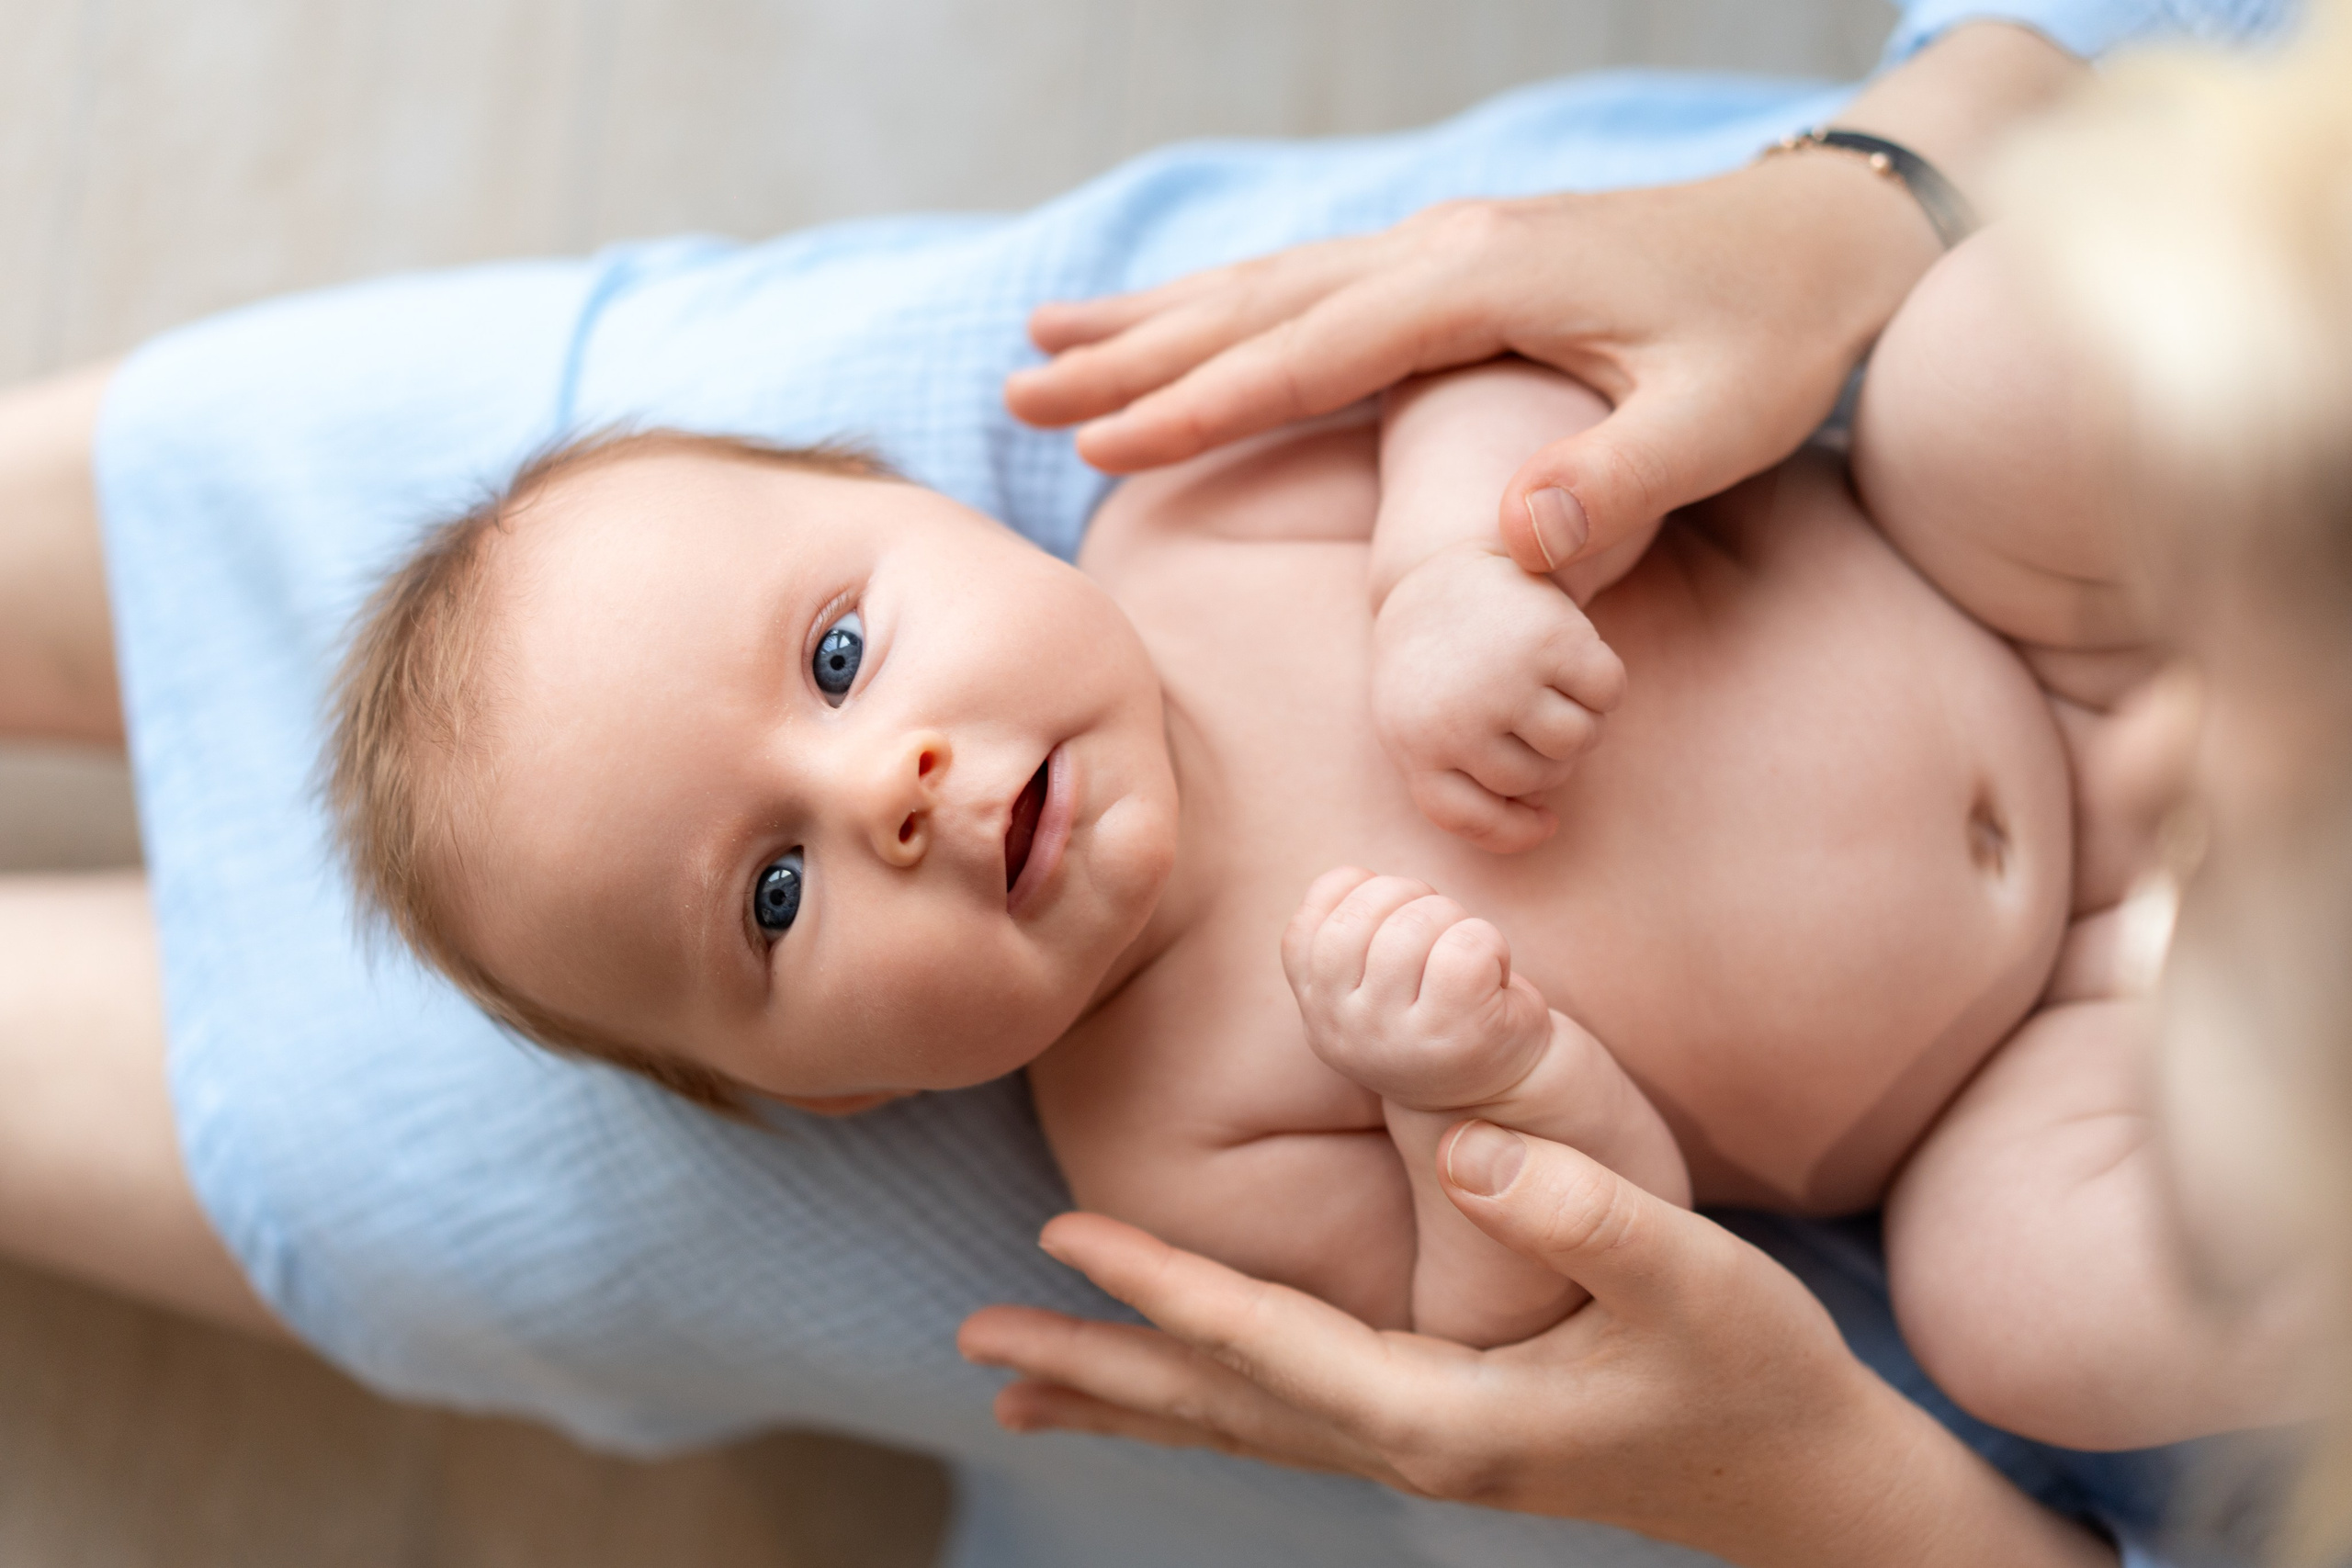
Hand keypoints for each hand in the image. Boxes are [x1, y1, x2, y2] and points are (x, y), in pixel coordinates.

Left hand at [958, 1126, 2113, 1567]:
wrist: (1807, 1477)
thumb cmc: (1754, 1371)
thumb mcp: (1690, 1278)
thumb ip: (1586, 1212)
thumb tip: (1473, 1150)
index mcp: (1447, 1413)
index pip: (1268, 1346)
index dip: (1163, 1288)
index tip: (1061, 1239)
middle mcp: (1412, 1442)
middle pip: (1218, 1406)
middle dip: (1098, 1371)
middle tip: (977, 1349)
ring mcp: (1421, 1444)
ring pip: (1240, 1421)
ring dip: (1131, 1397)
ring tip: (1024, 1389)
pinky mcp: (1442, 1425)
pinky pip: (1284, 1414)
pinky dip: (1205, 1397)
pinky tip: (1174, 1388)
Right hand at [1005, 23, 2085, 583]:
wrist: (1836, 233)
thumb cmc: (1783, 336)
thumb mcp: (1723, 423)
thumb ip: (1615, 484)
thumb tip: (1512, 542)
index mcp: (1484, 284)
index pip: (1308, 355)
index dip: (1197, 404)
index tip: (1097, 446)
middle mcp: (1446, 249)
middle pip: (1257, 305)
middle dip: (1133, 353)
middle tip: (1016, 392)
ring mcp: (1451, 246)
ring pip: (1273, 284)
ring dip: (1160, 318)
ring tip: (1049, 340)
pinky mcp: (1465, 262)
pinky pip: (1317, 286)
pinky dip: (1233, 307)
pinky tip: (1189, 324)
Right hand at [1280, 868, 1551, 1109]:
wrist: (1497, 1089)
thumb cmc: (1433, 1013)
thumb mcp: (1367, 985)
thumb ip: (1343, 939)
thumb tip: (1353, 879)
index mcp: (1317, 1011)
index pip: (1307, 923)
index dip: (1357, 895)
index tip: (1394, 915)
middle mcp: (1343, 1030)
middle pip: (1359, 915)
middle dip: (1408, 895)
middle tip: (1438, 922)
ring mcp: (1396, 1037)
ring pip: (1414, 924)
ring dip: (1453, 917)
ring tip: (1466, 948)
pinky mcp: (1455, 1035)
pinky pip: (1466, 946)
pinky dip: (1490, 940)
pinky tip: (1494, 970)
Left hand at [1373, 544, 1622, 851]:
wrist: (1439, 569)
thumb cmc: (1436, 667)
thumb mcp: (1420, 726)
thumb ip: (1461, 783)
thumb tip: (1544, 827)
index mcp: (1414, 744)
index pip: (1470, 818)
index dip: (1514, 831)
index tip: (1543, 821)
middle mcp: (1455, 716)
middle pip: (1537, 779)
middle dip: (1549, 758)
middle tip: (1534, 714)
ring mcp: (1503, 676)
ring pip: (1576, 742)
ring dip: (1581, 723)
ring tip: (1555, 691)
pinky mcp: (1550, 636)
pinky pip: (1608, 693)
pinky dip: (1605, 685)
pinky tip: (1578, 661)